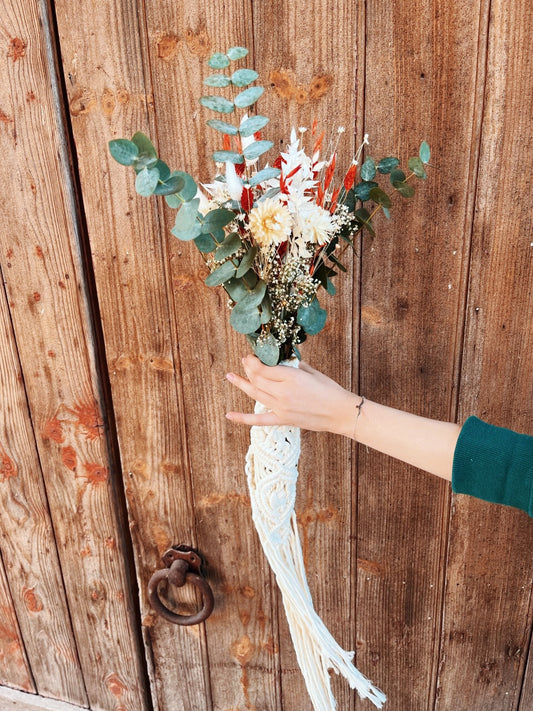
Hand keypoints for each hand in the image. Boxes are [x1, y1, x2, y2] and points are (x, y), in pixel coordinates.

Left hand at [226, 355, 359, 436]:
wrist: (340, 412)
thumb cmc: (329, 390)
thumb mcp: (311, 371)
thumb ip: (293, 366)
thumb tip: (281, 361)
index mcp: (291, 377)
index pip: (263, 368)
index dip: (253, 361)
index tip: (250, 356)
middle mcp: (283, 392)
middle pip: (257, 379)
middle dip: (248, 369)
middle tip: (244, 362)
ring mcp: (281, 407)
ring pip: (255, 394)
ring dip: (241, 384)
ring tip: (230, 376)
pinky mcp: (283, 419)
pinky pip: (259, 419)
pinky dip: (243, 418)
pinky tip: (230, 415)